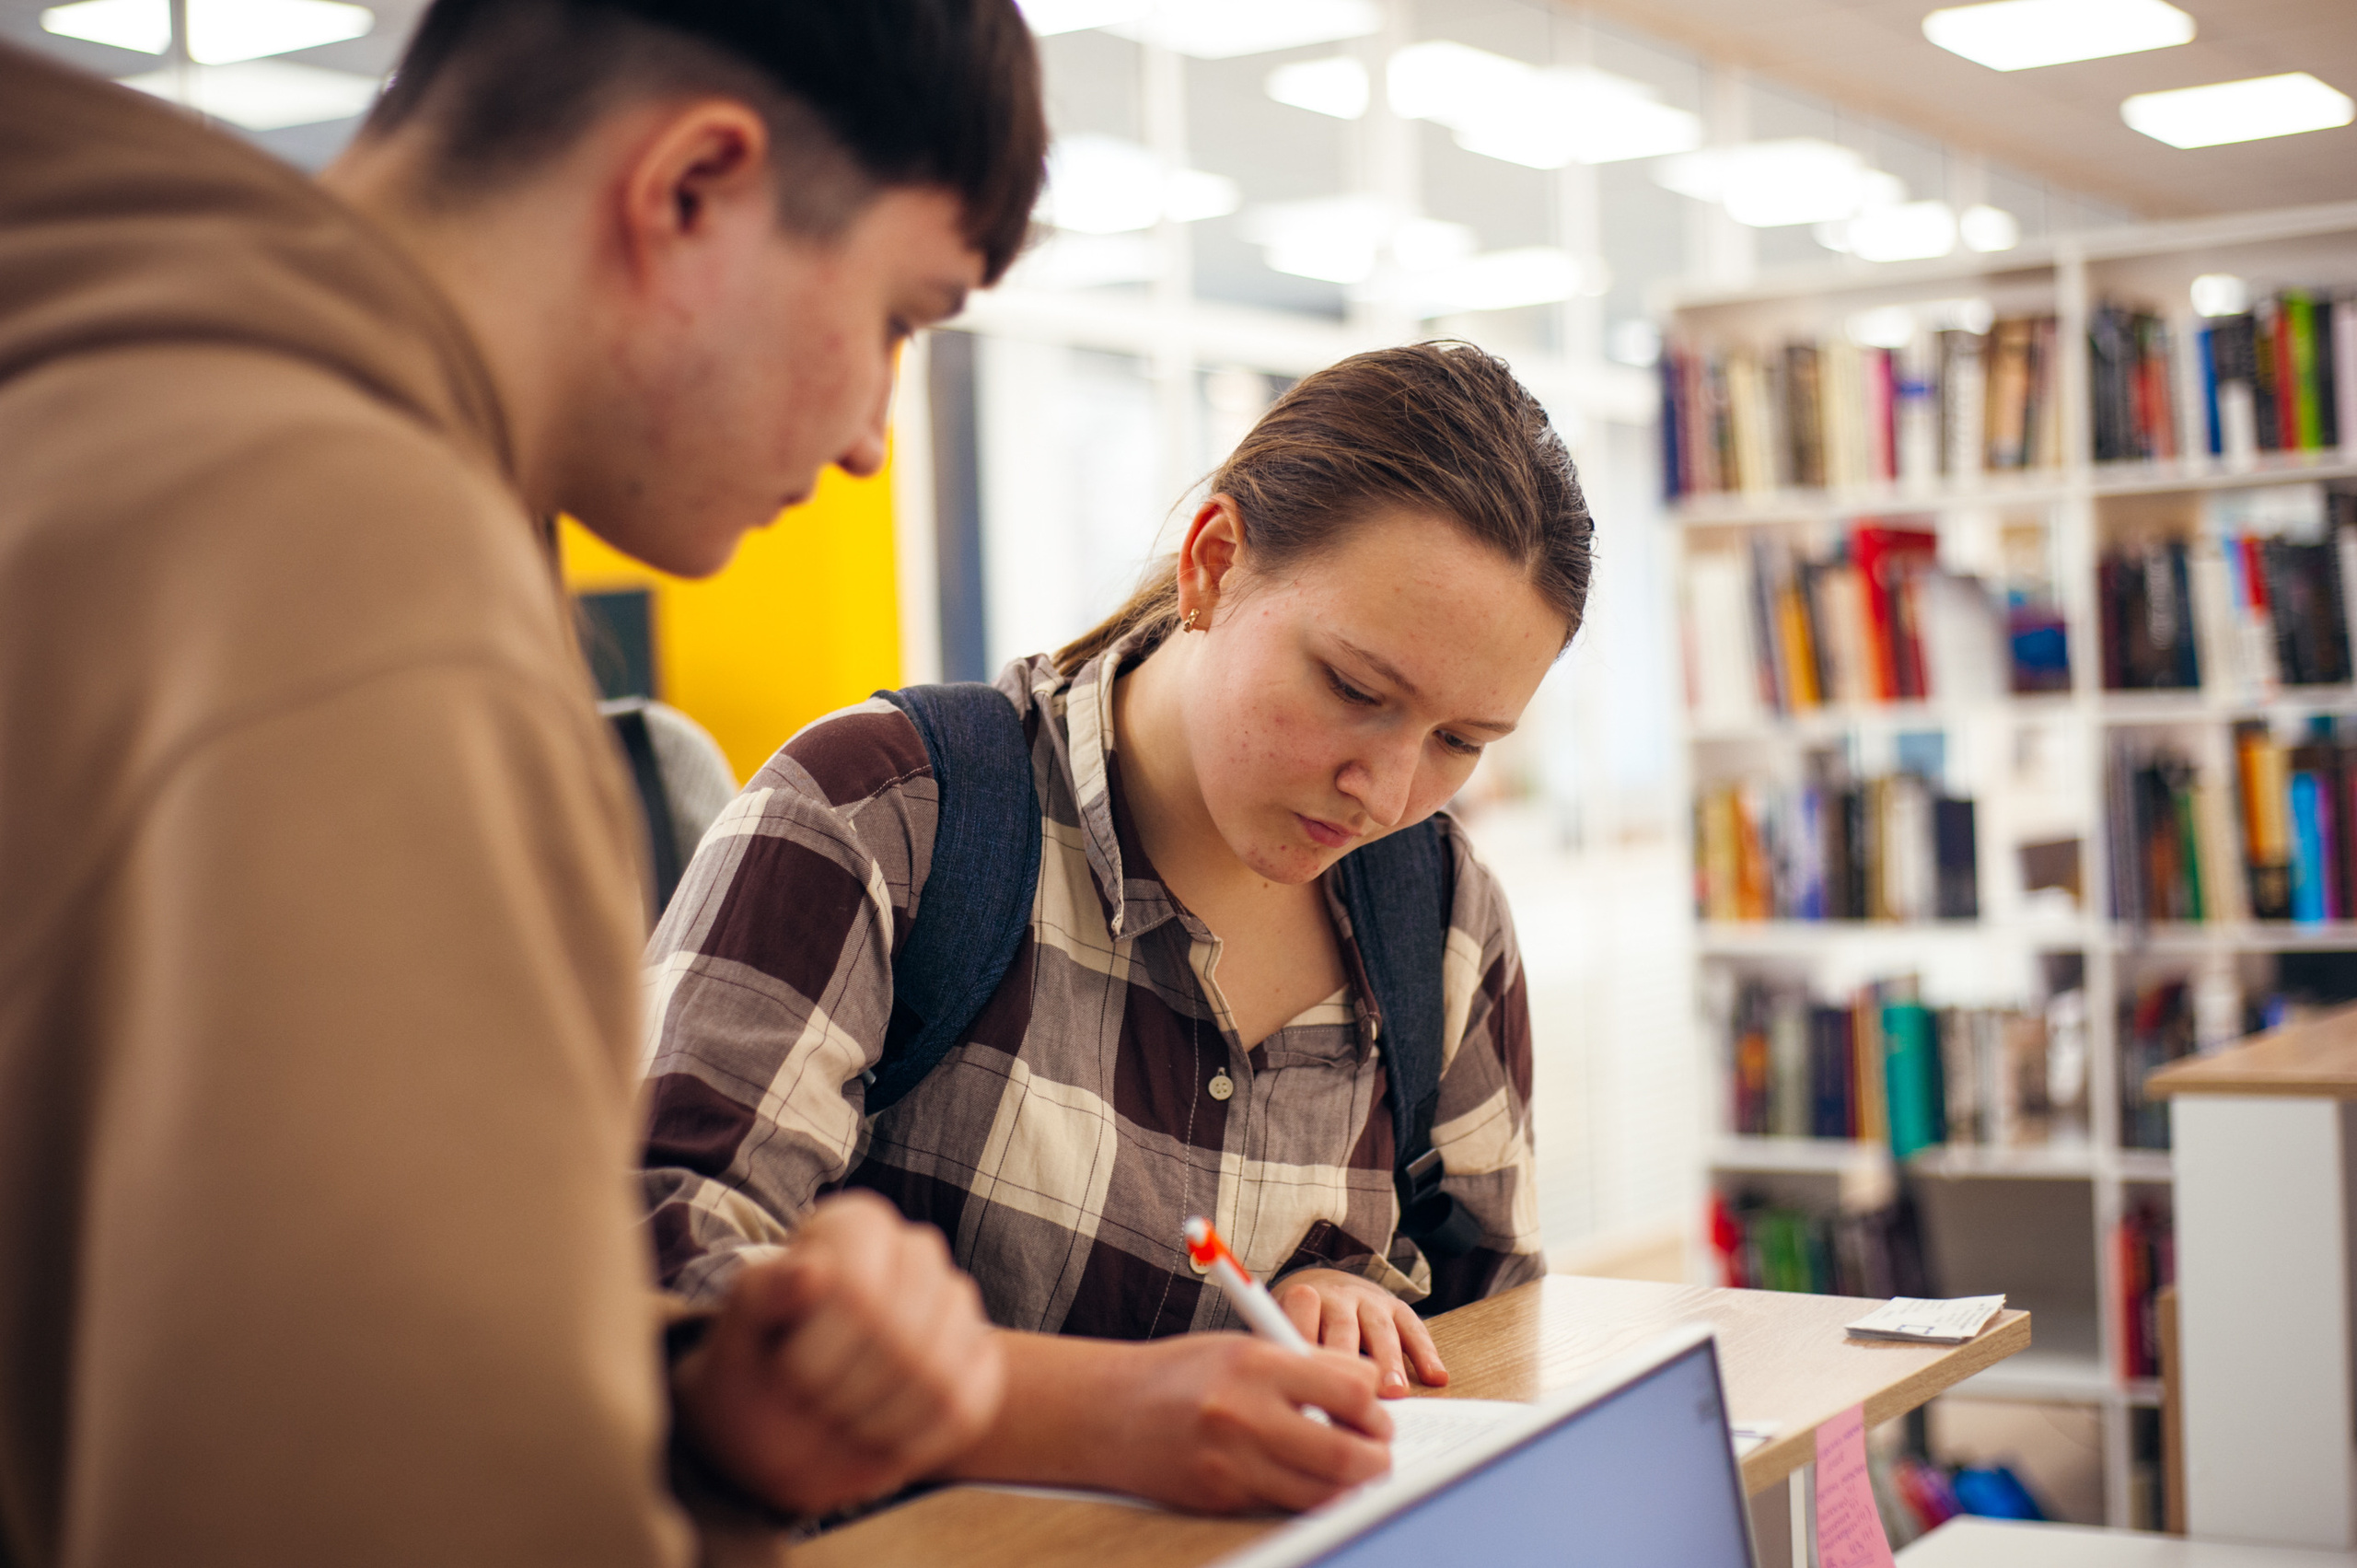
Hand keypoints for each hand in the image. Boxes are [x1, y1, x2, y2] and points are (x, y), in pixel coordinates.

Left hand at [669, 1190, 1004, 1516]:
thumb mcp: (736, 1335)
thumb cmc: (757, 1370)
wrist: (784, 1425)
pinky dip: (917, 1440)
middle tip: (814, 1402)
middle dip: (845, 1393)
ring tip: (844, 1418)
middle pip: (902, 1340)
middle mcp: (916, 1251)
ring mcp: (955, 1303)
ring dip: (876, 1422)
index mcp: (855, 1225)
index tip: (789, 1374)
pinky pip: (967, 1408)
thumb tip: (810, 1268)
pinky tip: (881, 1435)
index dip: (818, 1355)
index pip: (858, 1294)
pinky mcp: (979, 1358)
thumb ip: (761, 1294)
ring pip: (939, 1377)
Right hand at [1112, 1334, 1394, 1511]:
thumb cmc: (1181, 1373)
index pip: (1351, 1392)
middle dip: (1377, 1457)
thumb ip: (1308, 1366)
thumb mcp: (1244, 1349)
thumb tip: (1373, 1388)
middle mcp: (1245, 1416)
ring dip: (1350, 1484)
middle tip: (1377, 1450)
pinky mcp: (1222, 1498)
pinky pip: (1287, 1504)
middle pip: (1347, 1455)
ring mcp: (1232, 1464)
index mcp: (1255, 1365)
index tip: (1376, 1411)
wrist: (1106, 1412)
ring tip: (1348, 1467)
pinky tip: (1303, 1476)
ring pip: (1323, 1493)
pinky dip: (1307, 1495)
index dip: (1376, 1407)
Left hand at [1275, 1269, 1447, 1395]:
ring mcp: (1368, 1301)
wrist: (1328, 1288)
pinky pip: (1413, 1327)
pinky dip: (1425, 1353)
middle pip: (1341, 1327)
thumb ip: (1287, 1360)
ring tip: (1396, 1392)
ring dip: (1388, 1360)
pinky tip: (1436, 1378)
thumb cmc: (1303, 1328)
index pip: (1300, 1325)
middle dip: (1350, 1360)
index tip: (1307, 1389)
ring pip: (1378, 1328)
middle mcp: (1336, 1299)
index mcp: (1301, 1305)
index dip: (1304, 1354)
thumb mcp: (1284, 1335)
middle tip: (1356, 1394)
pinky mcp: (1396, 1307)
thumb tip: (1291, 1409)